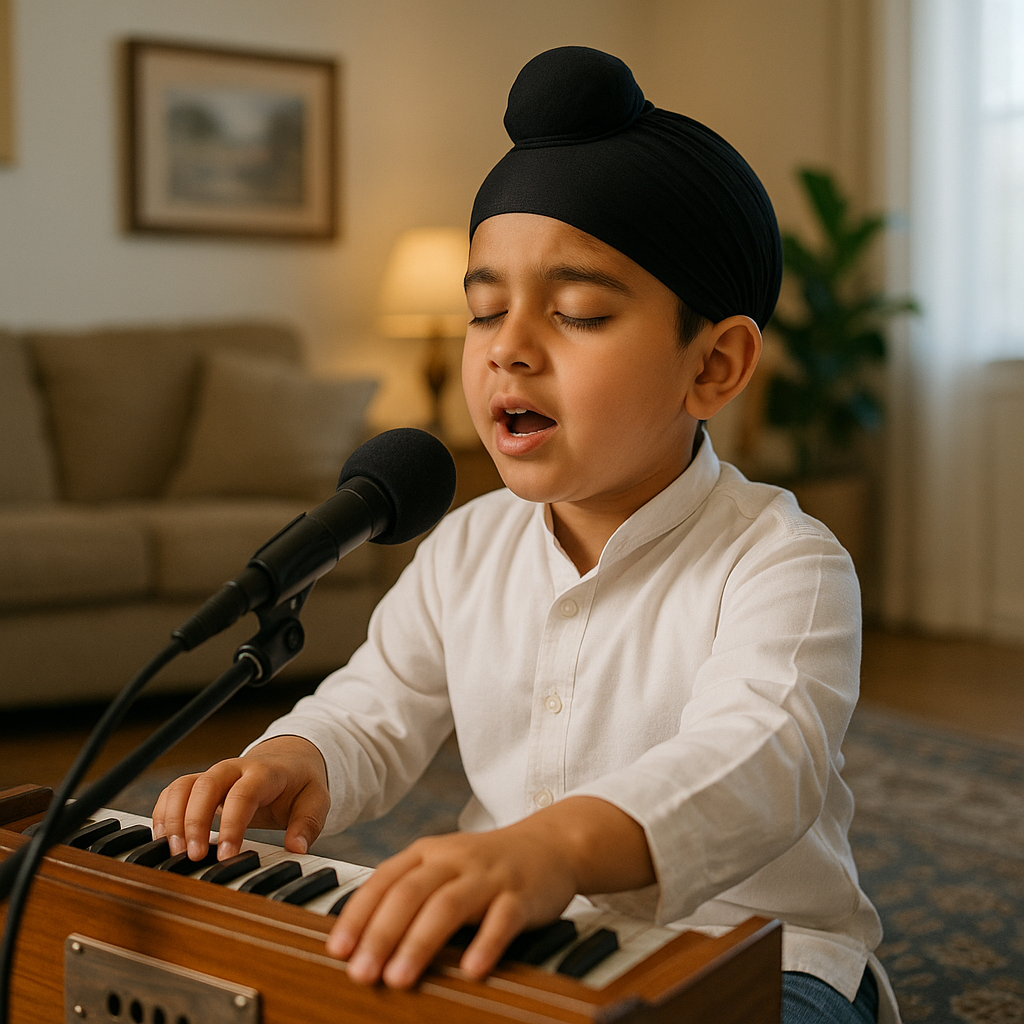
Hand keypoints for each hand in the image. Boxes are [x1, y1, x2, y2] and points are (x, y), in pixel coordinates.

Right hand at [151, 735, 329, 861]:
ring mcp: (214, 774)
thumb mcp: (316, 799)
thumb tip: (296, 849)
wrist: (290, 759)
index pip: (244, 794)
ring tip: (173, 853)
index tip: (226, 856)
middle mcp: (234, 769)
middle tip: (193, 857)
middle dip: (194, 822)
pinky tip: (162, 840)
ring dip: (173, 819)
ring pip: (183, 787)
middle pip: (205, 786)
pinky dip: (163, 813)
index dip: (232, 825)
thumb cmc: (300, 783)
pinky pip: (173, 792)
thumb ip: (308, 823)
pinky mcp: (200, 784)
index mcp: (265, 772)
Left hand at [326, 796, 654, 988]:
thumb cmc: (485, 866)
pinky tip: (470, 971)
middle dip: (381, 935)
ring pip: (448, 905)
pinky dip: (485, 944)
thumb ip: (407, 894)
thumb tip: (359, 942)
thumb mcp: (442, 868)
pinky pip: (502, 919)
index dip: (358, 915)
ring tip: (398, 979)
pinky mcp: (521, 894)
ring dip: (419, 943)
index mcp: (428, 853)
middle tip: (362, 974)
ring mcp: (488, 875)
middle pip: (410, 893)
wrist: (550, 843)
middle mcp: (454, 859)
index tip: (338, 950)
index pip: (385, 880)